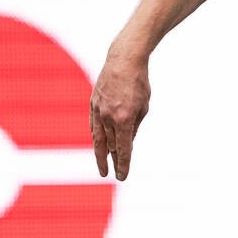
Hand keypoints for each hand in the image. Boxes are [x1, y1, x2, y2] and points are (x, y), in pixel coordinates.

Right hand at [90, 47, 151, 180]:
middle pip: (110, 146)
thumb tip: (127, 142)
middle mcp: (108, 117)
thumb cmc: (139, 83)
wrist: (123, 60)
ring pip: (98, 139)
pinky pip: (94, 126)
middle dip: (112, 162)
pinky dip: (96, 137)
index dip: (123, 164)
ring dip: (101, 154)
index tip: (122, 176)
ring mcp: (98, 111)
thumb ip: (135, 126)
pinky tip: (98, 145)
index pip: (123, 149)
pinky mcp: (93, 104)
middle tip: (113, 175)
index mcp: (124, 119)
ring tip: (102, 167)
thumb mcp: (144, 107)